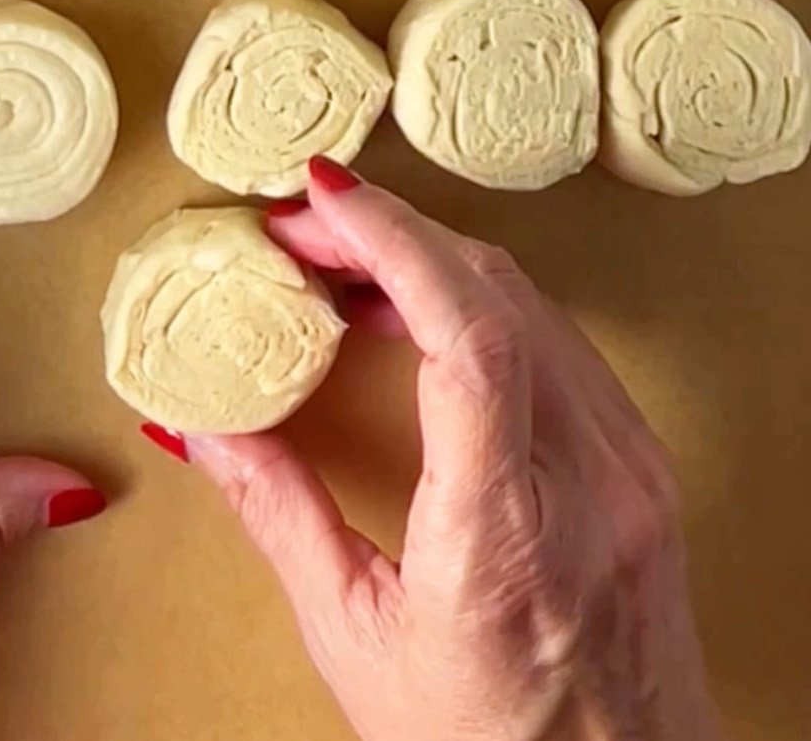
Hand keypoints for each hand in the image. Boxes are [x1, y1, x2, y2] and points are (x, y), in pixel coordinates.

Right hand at [148, 161, 719, 740]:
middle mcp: (593, 482)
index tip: (324, 194)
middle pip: (495, 294)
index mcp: (511, 537)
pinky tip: (413, 308)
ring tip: (337, 260)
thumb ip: (276, 515)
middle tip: (298, 225)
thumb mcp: (358, 643)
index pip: (468, 339)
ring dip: (428, 258)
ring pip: (529, 301)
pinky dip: (474, 299)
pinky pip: (554, 337)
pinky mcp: (641, 458)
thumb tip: (197, 422)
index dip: (394, 242)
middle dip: (387, 233)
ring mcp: (631, 464)